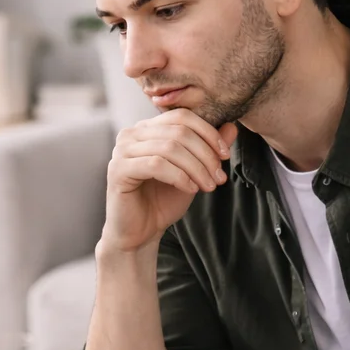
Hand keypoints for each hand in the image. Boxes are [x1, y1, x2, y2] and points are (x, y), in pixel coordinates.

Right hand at [99, 110, 236, 253]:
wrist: (139, 233)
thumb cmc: (162, 201)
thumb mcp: (192, 172)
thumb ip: (208, 149)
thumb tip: (231, 127)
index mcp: (147, 129)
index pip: (182, 117)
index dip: (208, 133)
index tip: (225, 156)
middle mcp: (131, 134)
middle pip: (179, 131)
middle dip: (205, 154)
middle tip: (219, 177)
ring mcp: (122, 150)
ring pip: (169, 148)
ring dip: (196, 168)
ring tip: (208, 186)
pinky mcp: (118, 169)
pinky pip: (156, 165)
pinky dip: (179, 177)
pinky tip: (190, 189)